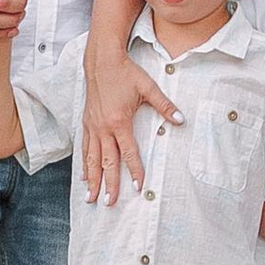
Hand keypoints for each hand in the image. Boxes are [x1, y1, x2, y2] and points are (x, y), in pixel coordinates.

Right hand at [83, 43, 177, 205]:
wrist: (102, 60)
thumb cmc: (125, 73)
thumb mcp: (148, 87)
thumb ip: (164, 105)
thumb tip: (181, 119)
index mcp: (119, 121)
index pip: (128, 152)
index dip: (135, 170)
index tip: (138, 187)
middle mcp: (103, 127)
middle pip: (107, 162)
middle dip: (109, 184)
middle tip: (109, 203)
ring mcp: (93, 126)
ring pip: (92, 159)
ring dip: (92, 179)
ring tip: (91, 198)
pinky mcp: (86, 122)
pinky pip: (85, 148)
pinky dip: (84, 164)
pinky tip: (84, 176)